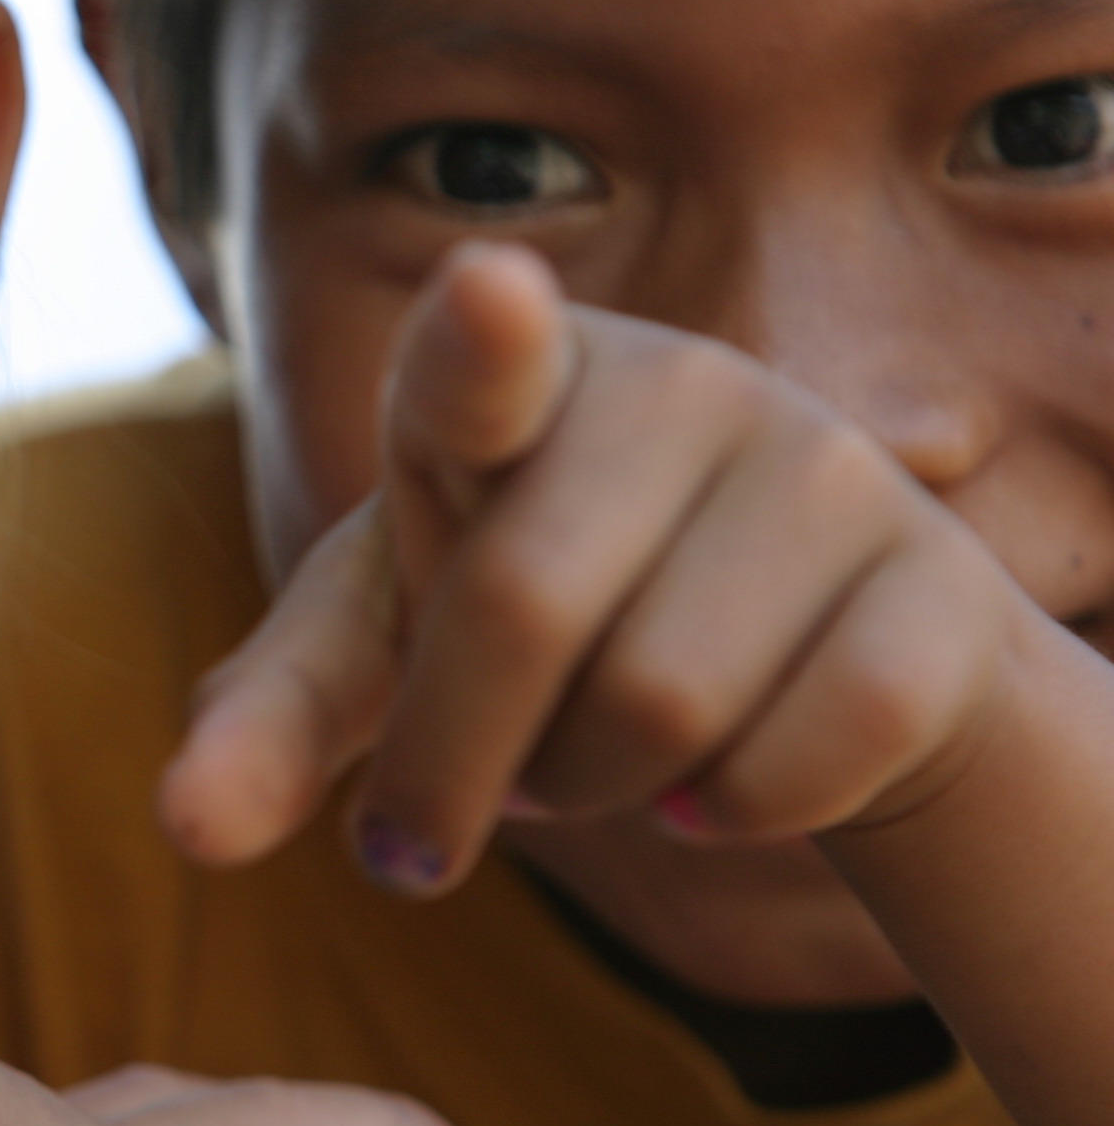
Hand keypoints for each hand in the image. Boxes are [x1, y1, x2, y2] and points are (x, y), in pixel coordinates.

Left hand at [160, 241, 1026, 891]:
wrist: (802, 640)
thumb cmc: (545, 607)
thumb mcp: (390, 642)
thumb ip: (276, 715)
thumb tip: (188, 831)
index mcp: (510, 379)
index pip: (480, 356)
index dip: (482, 335)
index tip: (488, 294)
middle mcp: (676, 387)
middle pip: (521, 614)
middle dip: (456, 761)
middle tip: (441, 815)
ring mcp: (824, 472)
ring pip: (657, 708)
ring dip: (590, 786)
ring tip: (592, 751)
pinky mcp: (937, 589)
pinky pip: (793, 768)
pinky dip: (724, 815)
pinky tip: (719, 772)